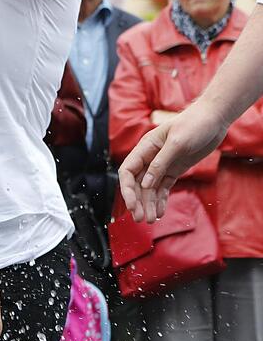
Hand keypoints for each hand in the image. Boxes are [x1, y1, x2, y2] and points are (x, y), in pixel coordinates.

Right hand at [118, 102, 227, 222]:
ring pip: (149, 188)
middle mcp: (150, 157)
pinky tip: (159, 212)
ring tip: (151, 220)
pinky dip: (160, 200)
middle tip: (141, 218)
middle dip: (137, 201)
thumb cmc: (194, 124)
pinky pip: (163, 188)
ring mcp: (162, 164)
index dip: (127, 189)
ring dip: (148, 204)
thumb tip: (145, 183)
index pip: (128, 171)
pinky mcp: (174, 170)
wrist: (213, 119)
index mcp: (145, 147)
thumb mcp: (177, 143)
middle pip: (137, 183)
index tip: (132, 205)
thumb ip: (160, 163)